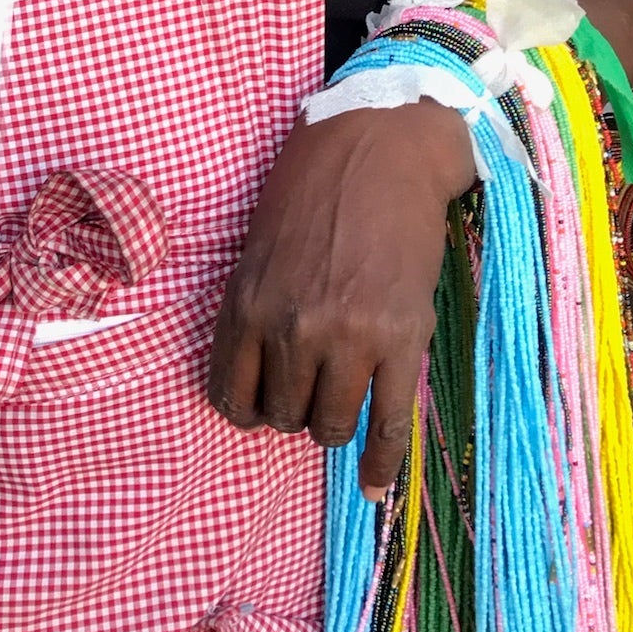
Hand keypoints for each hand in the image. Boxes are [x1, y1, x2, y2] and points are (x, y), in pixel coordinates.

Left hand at [208, 102, 473, 497]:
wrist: (382, 148)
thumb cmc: (313, 188)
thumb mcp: (259, 247)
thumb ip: (256, 312)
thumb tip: (257, 380)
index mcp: (248, 304)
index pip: (231, 397)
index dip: (248, 409)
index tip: (263, 404)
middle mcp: (292, 329)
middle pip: (282, 416)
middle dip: (294, 409)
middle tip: (311, 386)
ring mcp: (349, 338)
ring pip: (329, 425)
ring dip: (333, 424)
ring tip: (342, 401)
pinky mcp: (401, 341)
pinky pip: (387, 424)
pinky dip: (380, 462)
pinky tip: (371, 483)